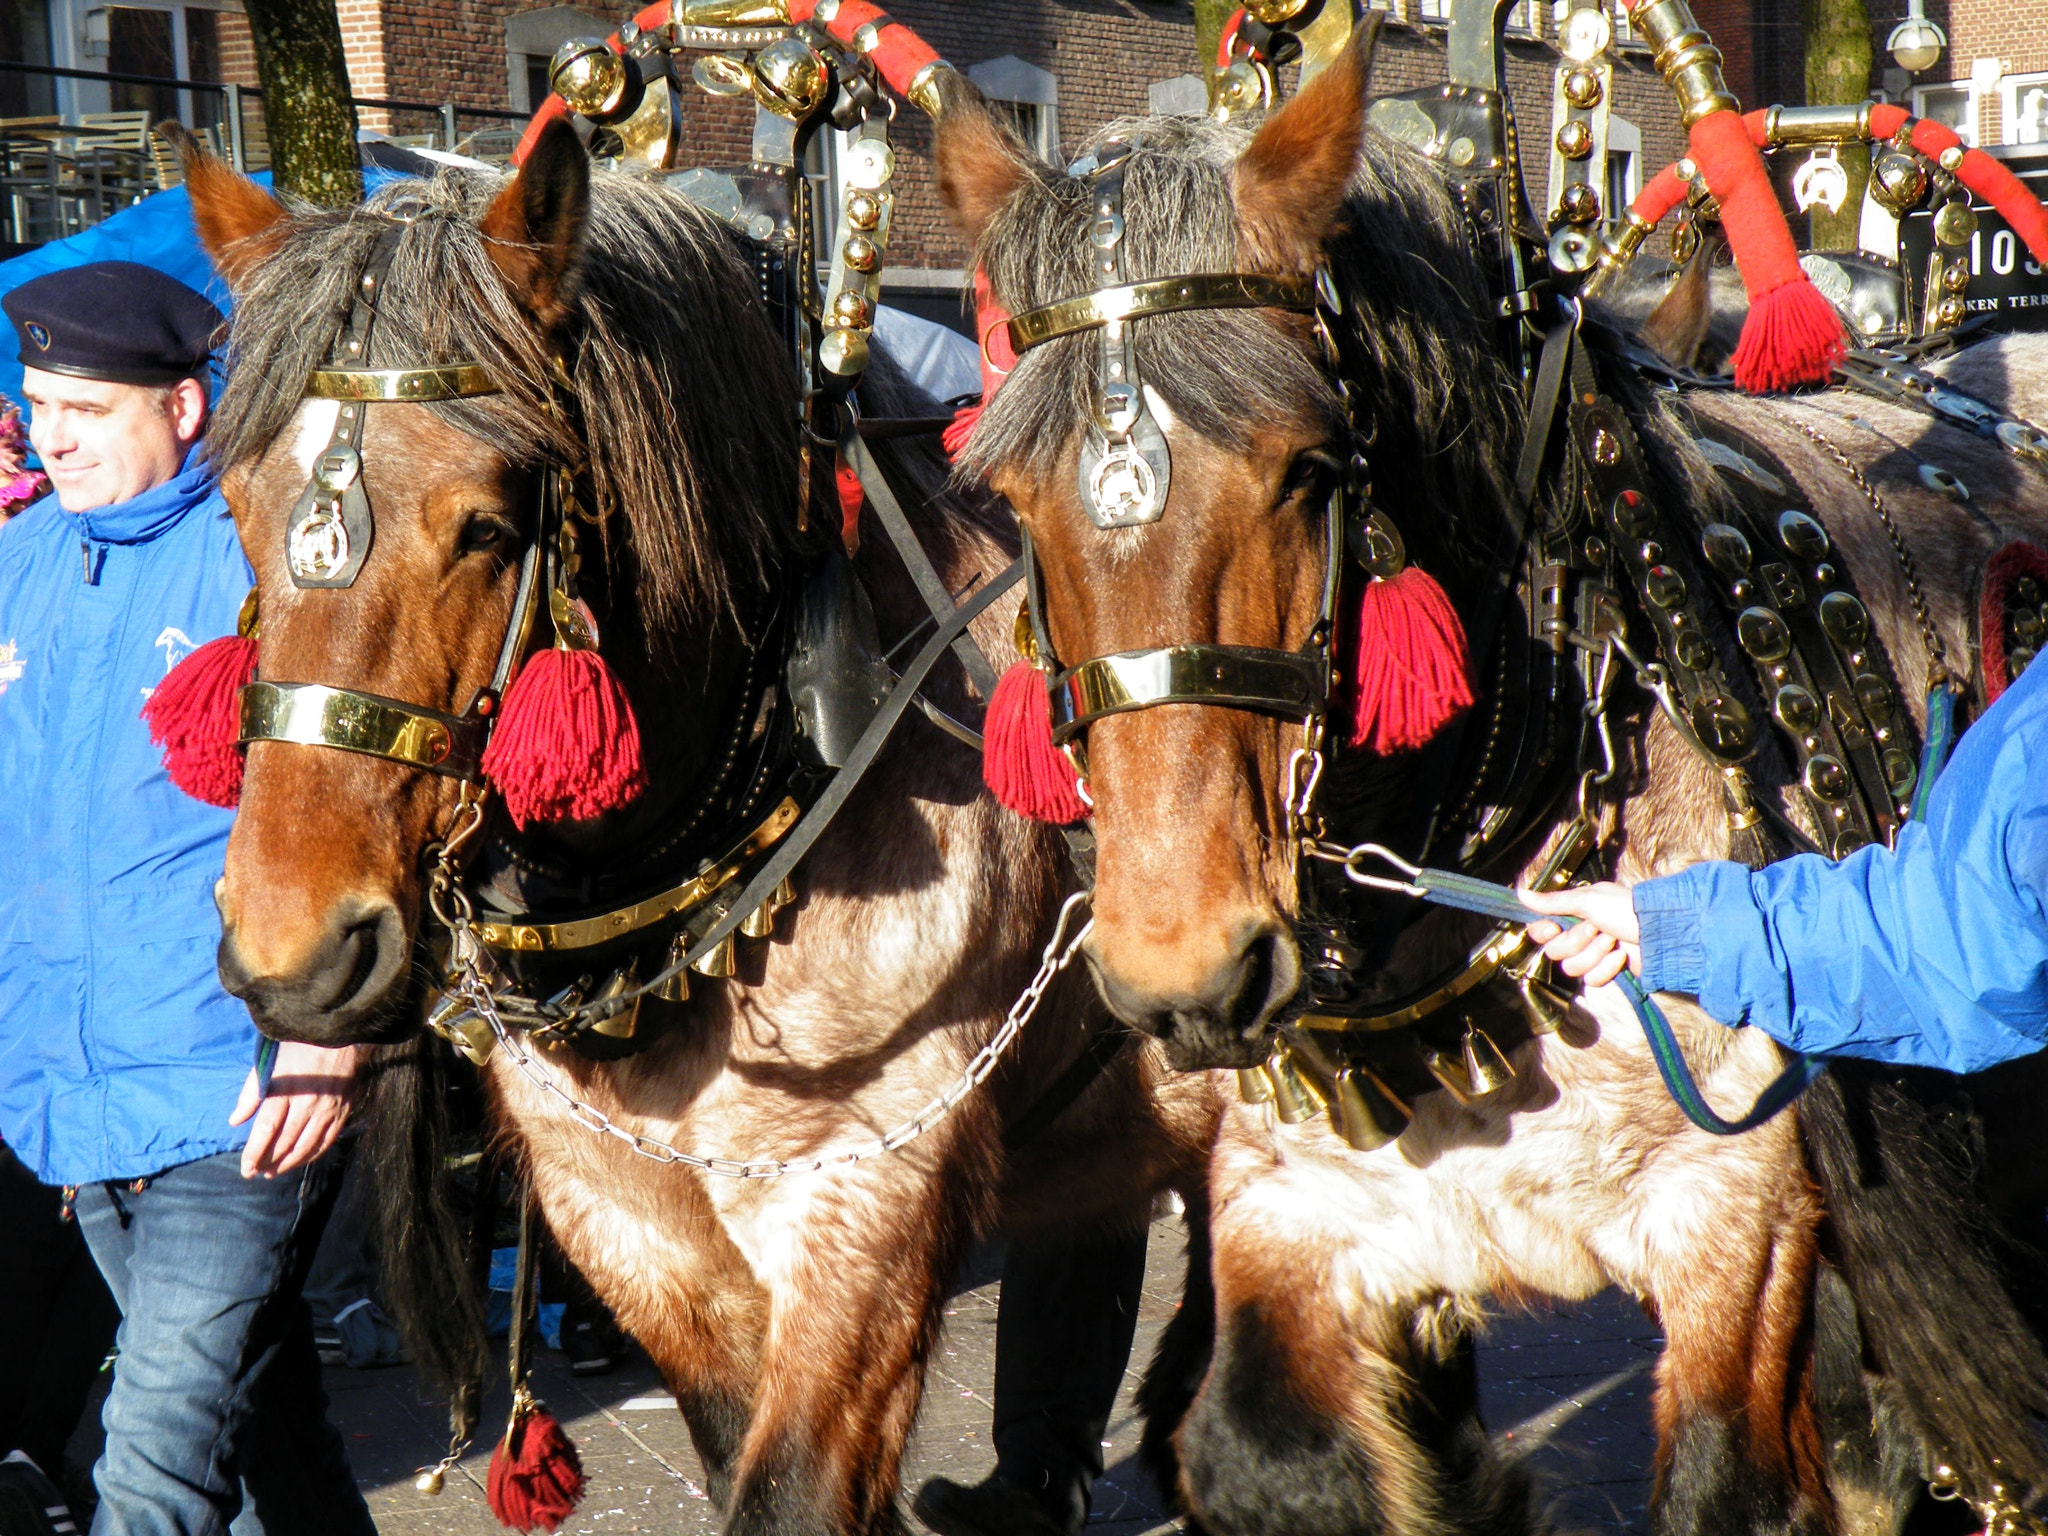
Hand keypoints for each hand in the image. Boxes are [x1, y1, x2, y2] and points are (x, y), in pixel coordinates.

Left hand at [230, 1041, 364, 1177]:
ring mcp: (327, 1109)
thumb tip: (235, 1121)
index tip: (246, 1168)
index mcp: (286, 1090)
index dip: (255, 1152)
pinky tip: (300, 1161)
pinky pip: (327, 1140)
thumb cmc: (298, 1047)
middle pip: (285, 1142)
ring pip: (307, 1146)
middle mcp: (308, 1103)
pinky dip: (312, 1155)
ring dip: (288, 1163)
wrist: (340, 1036)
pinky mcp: (343, 1110)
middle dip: (268, 1161)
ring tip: (273, 1172)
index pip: (267, 1129)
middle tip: (256, 1172)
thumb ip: (251, 1093)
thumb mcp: (269, 1063)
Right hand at [1518, 882, 1642, 989]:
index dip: (1544, 933)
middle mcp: (1579, 935)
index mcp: (1572, 915)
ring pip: (1572, 968)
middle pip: (1554, 952)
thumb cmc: (1625, 908)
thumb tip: (1521, 894)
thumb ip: (1552, 902)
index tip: (1554, 928)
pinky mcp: (1607, 972)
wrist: (1658, 931)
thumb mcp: (1587, 899)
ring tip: (1613, 942)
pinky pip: (1592, 980)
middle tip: (1596, 929)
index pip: (1541, 931)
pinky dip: (1607, 968)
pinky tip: (1621, 956)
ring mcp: (1593, 956)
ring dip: (1594, 954)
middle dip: (1577, 941)